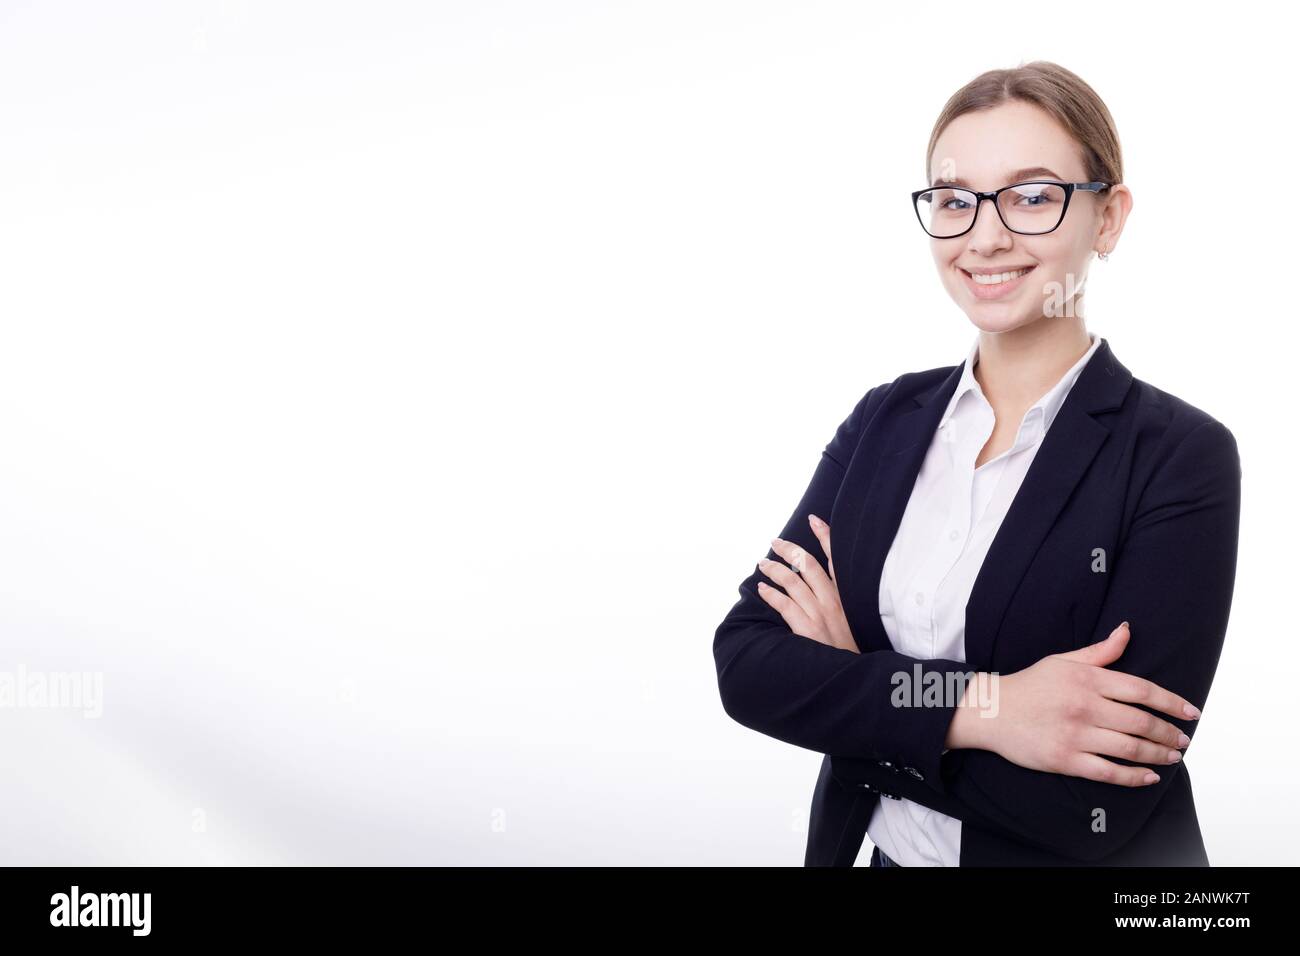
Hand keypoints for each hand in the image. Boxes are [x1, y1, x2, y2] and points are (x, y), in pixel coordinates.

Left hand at [755, 513, 859, 652]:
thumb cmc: (850, 649)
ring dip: (774, 569)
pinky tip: (762, 589)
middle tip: (775, 542)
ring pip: (793, 582)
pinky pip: (785, 605)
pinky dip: (771, 595)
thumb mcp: (854, 620)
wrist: (853, 675)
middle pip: (809, 565)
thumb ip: (840, 602)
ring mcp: (820, 614)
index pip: (835, 560)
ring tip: (763, 564)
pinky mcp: (808, 629)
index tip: (814, 520)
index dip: (825, 537)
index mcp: (846, 596)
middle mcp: (834, 601)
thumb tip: (820, 587)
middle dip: (790, 549)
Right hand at [948, 622, 1198, 785]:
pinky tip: (1149, 777)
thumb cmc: (1029, 685)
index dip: (1171, 702)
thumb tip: (1127, 630)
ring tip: (1172, 757)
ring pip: (1130, 748)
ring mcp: (1075, 734)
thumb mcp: (1063, 661)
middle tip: (1183, 740)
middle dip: (1169, 733)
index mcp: (1087, 679)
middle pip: (1141, 722)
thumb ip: (1100, 651)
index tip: (1191, 713)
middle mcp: (1084, 706)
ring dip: (1158, 755)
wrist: (990, 711)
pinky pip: (1108, 772)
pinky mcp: (1065, 760)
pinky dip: (1133, 777)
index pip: (1141, 689)